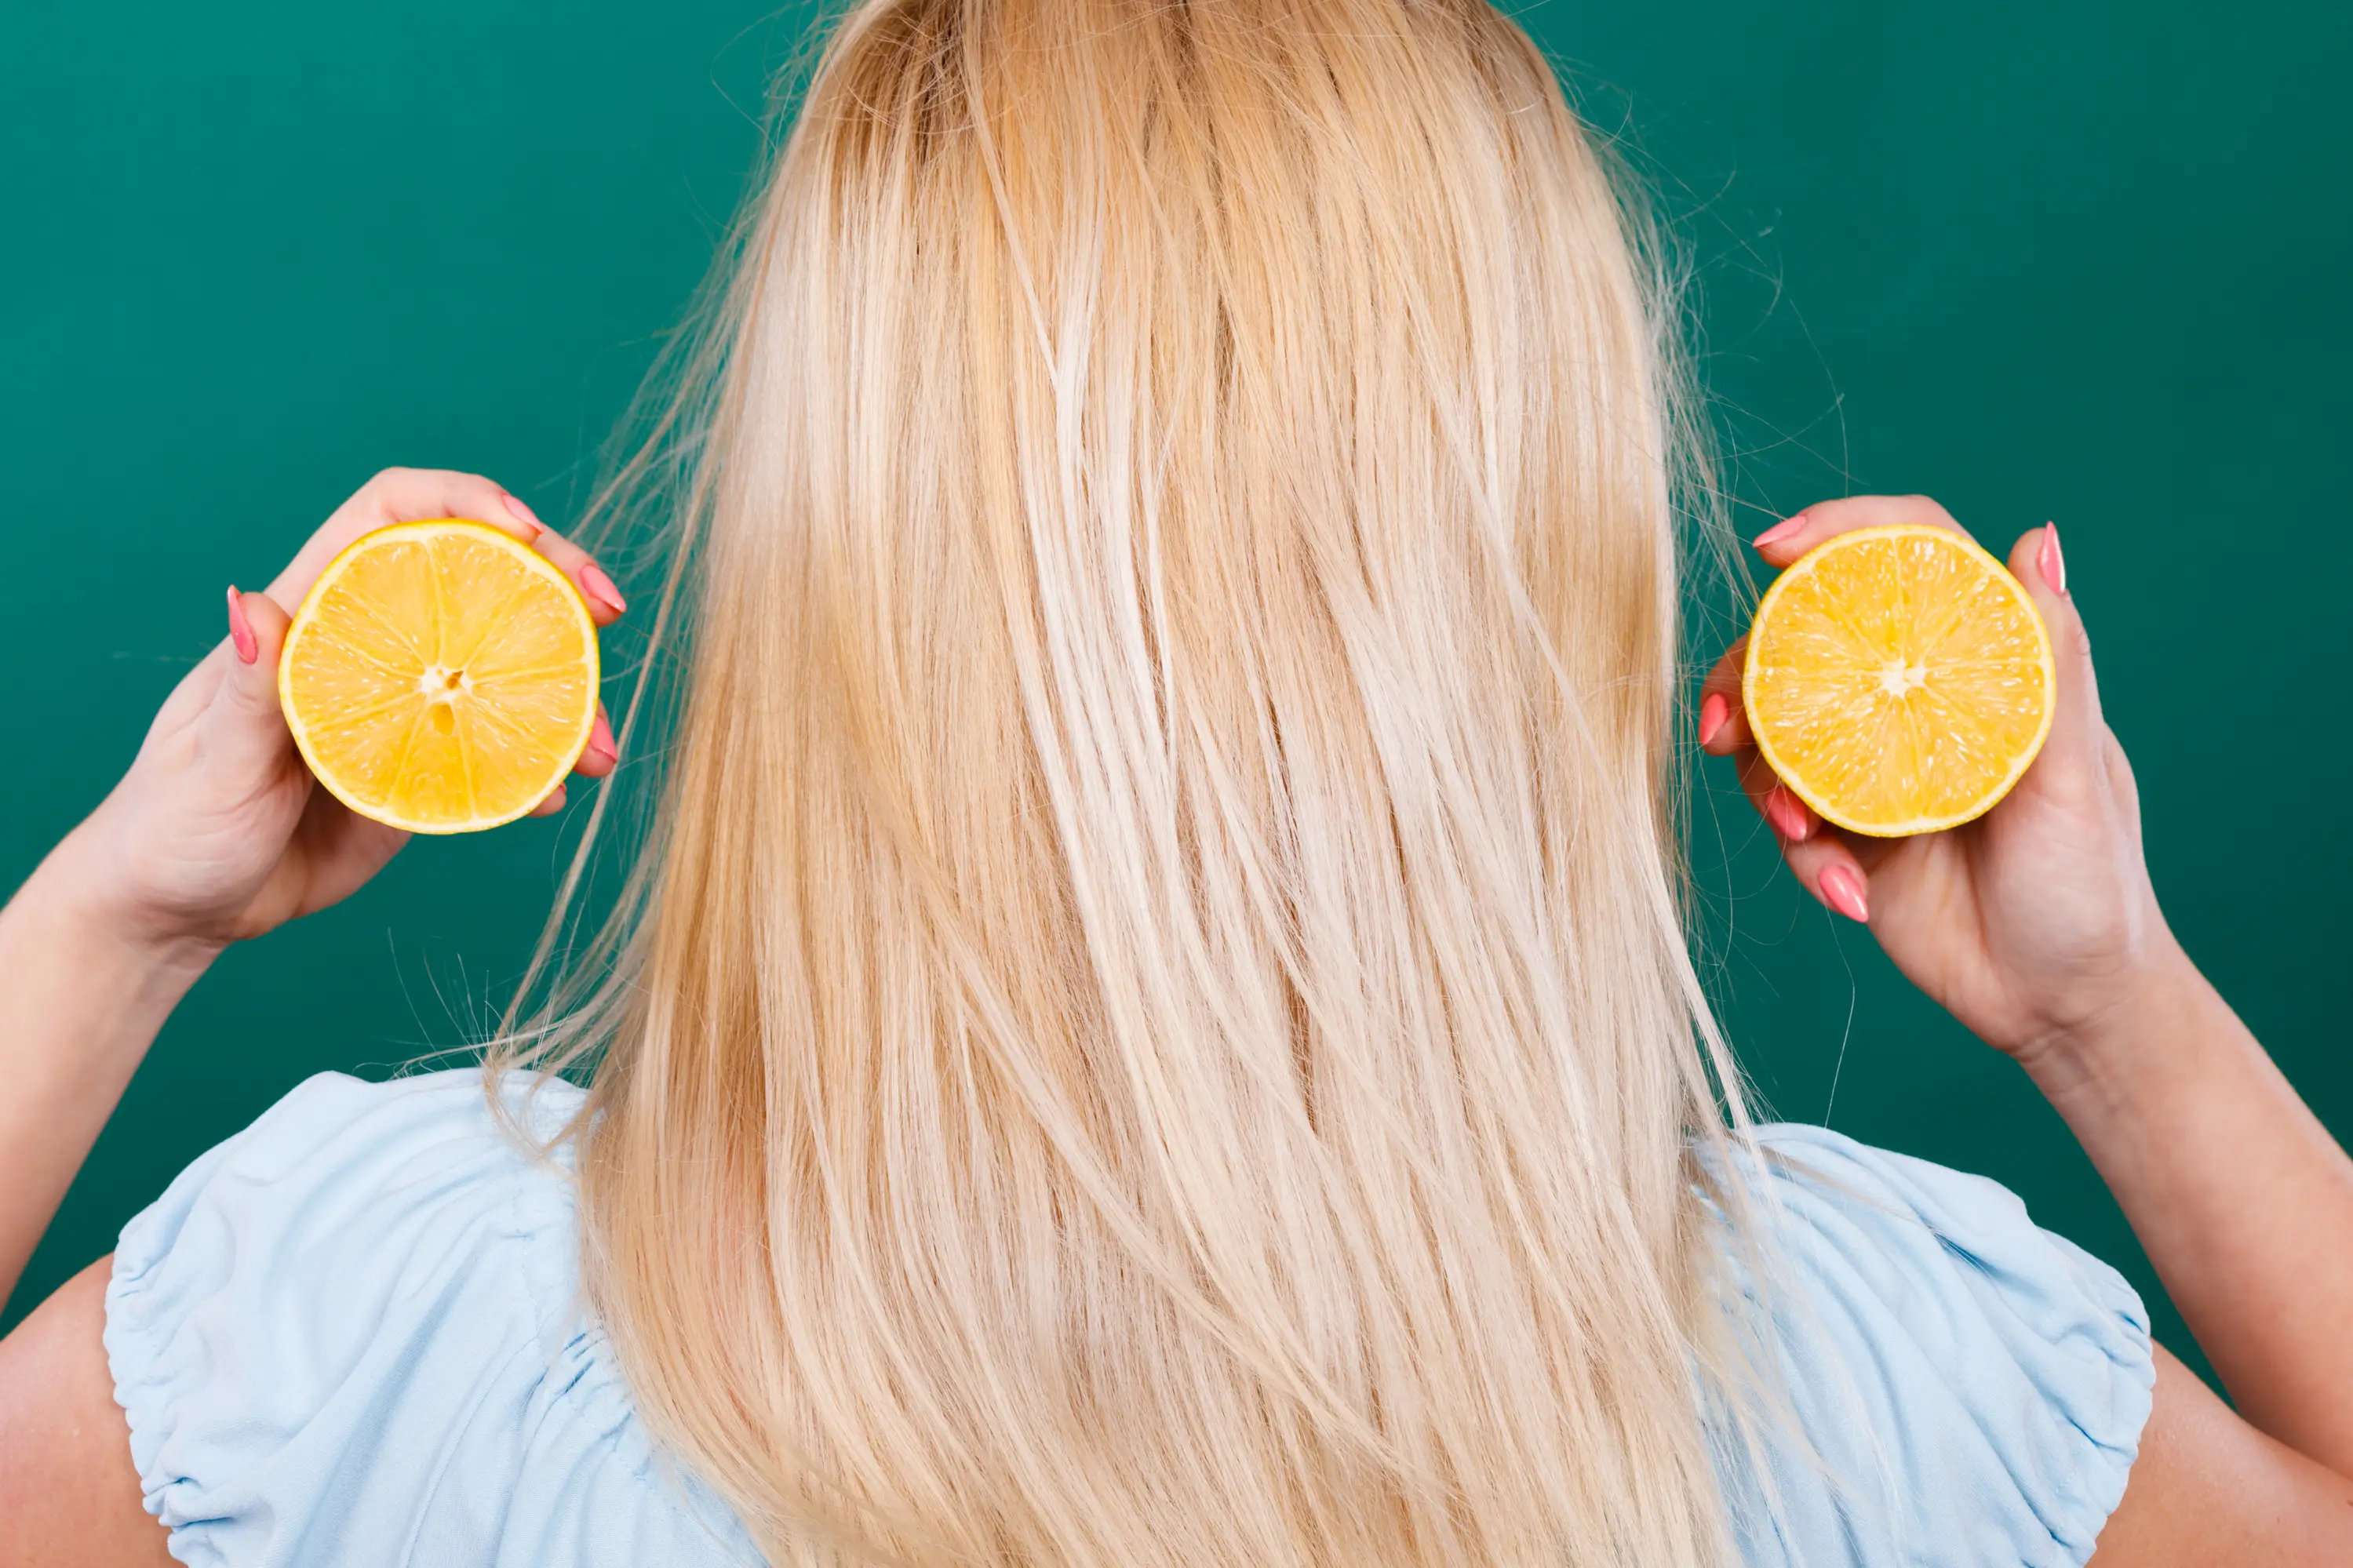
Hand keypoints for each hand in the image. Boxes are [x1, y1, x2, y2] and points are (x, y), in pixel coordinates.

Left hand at [56, 468, 627, 960]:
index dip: (462, 503)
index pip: (391, 520)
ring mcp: (402, 711)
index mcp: (308, 620)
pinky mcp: (422, 773)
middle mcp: (367, 651)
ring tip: (602, 748)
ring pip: (504, 672)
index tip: (527, 531)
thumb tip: (248, 601)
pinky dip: (542, 770)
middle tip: (609, 614)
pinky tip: (557, 796)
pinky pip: (499, 755)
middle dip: (553, 584)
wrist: (175, 913)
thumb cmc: (168, 827)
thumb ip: (244, 690)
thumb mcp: (207, 761)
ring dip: (567, 697)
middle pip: (475, 582)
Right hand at [1697, 495, 2180, 1065]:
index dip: (1839, 533)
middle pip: (1807, 645)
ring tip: (1805, 835)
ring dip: (1768, 784)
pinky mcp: (1846, 836)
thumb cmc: (2095, 883)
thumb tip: (2040, 541)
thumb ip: (2051, 662)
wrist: (2064, 1005)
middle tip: (1725, 727)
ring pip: (1776, 736)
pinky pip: (1790, 825)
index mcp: (1980, 663)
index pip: (1906, 560)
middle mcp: (1918, 702)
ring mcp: (1875, 768)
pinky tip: (1849, 898)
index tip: (1775, 550)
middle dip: (1745, 677)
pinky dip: (1804, 859)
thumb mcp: (2079, 772)